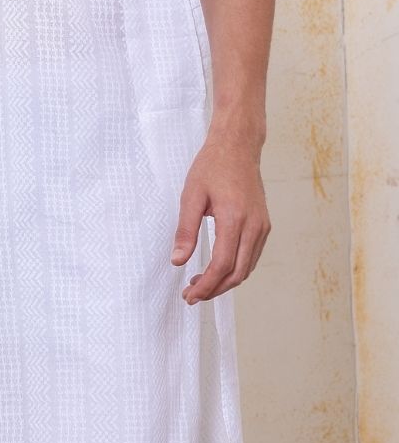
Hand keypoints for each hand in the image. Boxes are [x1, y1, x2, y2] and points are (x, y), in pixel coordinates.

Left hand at [170, 132, 270, 303]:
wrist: (238, 147)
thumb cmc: (212, 167)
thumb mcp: (191, 195)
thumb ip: (185, 230)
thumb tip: (178, 261)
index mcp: (234, 218)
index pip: (222, 264)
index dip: (206, 285)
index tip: (189, 295)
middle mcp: (254, 226)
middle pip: (238, 273)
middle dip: (215, 290)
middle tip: (192, 295)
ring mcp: (262, 227)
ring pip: (247, 268)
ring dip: (225, 282)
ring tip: (200, 284)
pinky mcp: (264, 225)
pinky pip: (252, 256)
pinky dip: (236, 269)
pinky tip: (218, 269)